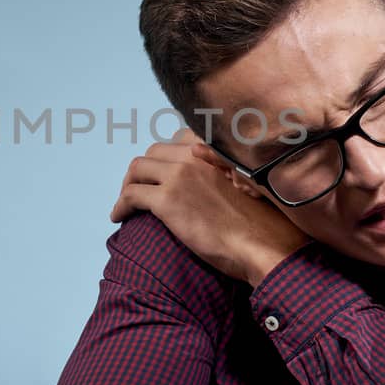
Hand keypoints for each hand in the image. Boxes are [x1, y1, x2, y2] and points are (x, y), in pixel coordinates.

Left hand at [109, 128, 310, 285]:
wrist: (265, 245)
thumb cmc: (263, 222)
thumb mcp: (248, 182)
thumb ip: (226, 171)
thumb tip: (210, 181)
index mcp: (215, 149)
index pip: (178, 139)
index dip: (166, 157)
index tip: (162, 174)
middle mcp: (195, 155)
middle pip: (153, 152)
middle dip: (143, 171)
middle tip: (140, 189)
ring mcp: (179, 176)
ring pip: (137, 170)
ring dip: (128, 185)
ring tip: (127, 203)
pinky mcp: (167, 201)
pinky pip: (131, 195)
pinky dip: (121, 205)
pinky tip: (119, 217)